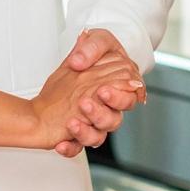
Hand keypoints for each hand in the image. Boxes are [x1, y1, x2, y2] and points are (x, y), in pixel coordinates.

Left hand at [53, 29, 146, 157]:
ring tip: (72, 122)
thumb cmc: (86, 60)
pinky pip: (76, 147)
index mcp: (118, 87)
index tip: (102, 90)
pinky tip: (60, 144)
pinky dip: (69, 148)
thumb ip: (92, 46)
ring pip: (99, 137)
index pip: (129, 97)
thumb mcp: (93, 42)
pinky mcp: (76, 134)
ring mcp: (91, 122)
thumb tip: (80, 59)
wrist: (61, 77)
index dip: (119, 96)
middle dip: (102, 113)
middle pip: (115, 120)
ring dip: (86, 131)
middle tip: (86, 102)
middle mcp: (107, 108)